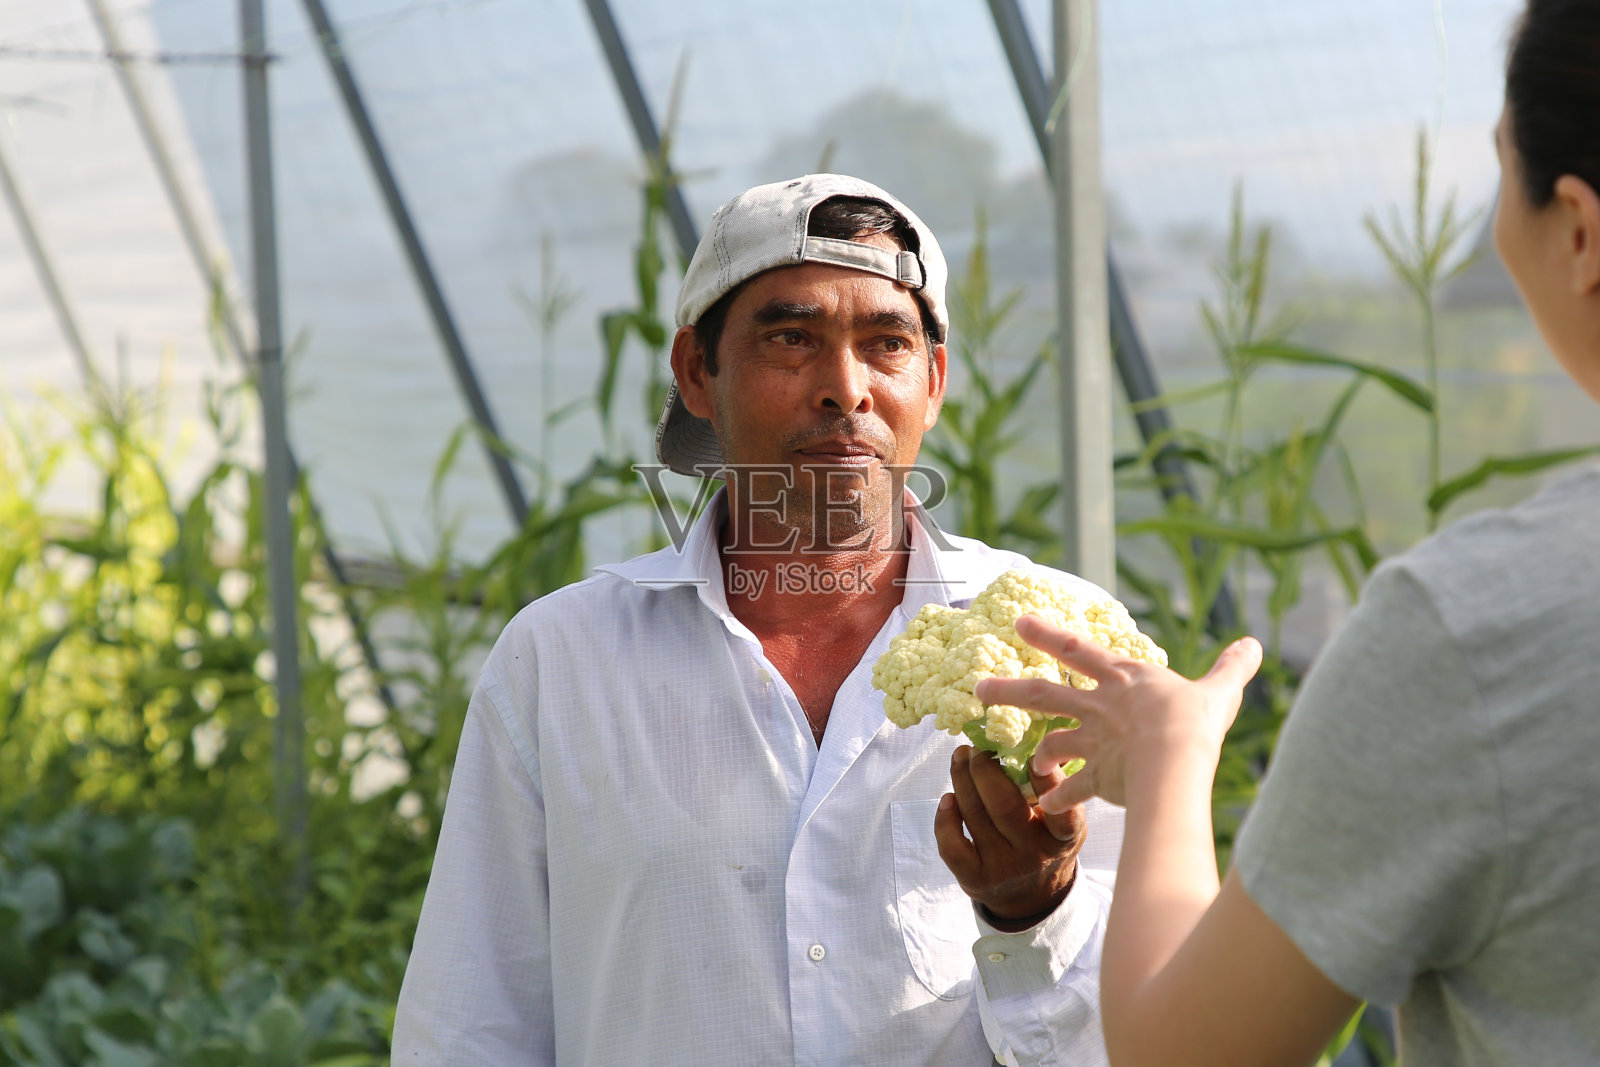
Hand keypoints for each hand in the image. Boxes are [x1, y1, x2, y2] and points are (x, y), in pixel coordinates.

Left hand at [934, 744, 1086, 926]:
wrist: (1032, 895)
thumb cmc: (1046, 840)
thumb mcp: (1062, 819)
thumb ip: (1052, 787)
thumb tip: (1033, 736)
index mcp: (1063, 838)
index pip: (1061, 811)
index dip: (1047, 779)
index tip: (1032, 750)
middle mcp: (1034, 855)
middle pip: (1003, 806)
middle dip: (985, 769)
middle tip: (977, 747)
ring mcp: (1002, 869)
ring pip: (975, 817)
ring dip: (961, 780)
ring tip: (960, 757)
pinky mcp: (974, 879)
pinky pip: (952, 846)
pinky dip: (945, 818)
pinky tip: (948, 798)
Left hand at [975, 616, 1261, 812]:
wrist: (1176, 759)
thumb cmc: (1196, 719)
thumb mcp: (1217, 688)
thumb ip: (1231, 668)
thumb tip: (1255, 644)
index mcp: (1123, 678)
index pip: (1077, 650)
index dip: (1047, 635)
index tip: (1018, 622)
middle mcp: (1099, 707)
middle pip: (1043, 695)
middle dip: (1008, 690)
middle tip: (978, 689)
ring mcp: (1094, 743)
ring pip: (1053, 743)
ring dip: (1039, 753)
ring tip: (1030, 762)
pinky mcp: (1098, 777)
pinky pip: (1073, 791)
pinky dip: (1060, 800)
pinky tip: (1048, 808)